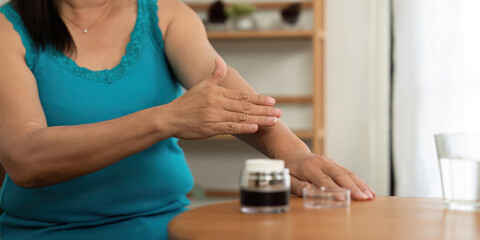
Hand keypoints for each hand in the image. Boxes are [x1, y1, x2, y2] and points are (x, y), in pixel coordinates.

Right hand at [165, 58, 282, 138]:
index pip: (242, 96)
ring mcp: (214, 115)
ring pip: (241, 117)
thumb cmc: (186, 103)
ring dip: (259, 119)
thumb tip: (219, 60)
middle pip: (245, 107)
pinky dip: (243, 128)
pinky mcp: (211, 128)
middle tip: (279, 112)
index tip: (272, 101)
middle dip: (264, 110)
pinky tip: (255, 127)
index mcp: (217, 92)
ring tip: (273, 121)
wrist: (169, 118)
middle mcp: (218, 103)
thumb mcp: (200, 86)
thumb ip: (214, 75)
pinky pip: (230, 127)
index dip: (258, 99)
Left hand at [289, 154, 375, 200]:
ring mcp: (330, 162)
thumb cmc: (290, 169)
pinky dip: (359, 182)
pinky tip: (368, 190)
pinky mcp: (335, 165)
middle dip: (353, 187)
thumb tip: (309, 190)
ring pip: (348, 173)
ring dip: (360, 185)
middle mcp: (322, 162)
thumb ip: (297, 185)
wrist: (293, 153)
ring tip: (370, 196)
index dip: (334, 189)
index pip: (323, 180)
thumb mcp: (288, 177)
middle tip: (363, 198)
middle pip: (340, 175)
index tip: (343, 198)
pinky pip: (349, 173)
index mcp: (309, 167)